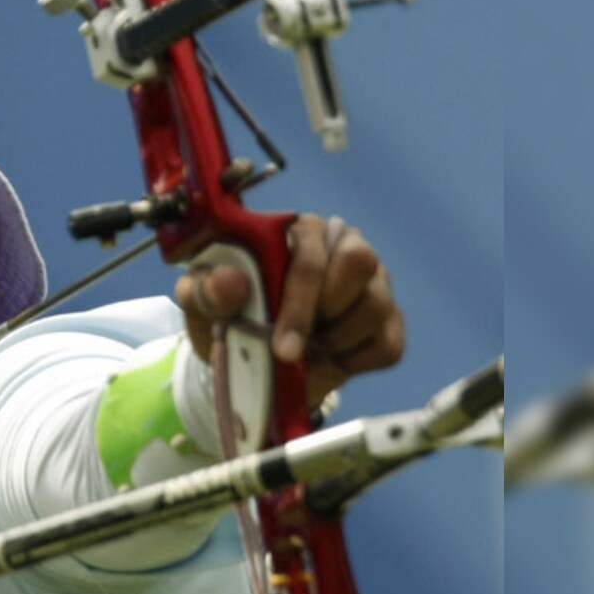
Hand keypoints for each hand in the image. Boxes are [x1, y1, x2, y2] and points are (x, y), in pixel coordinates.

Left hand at [175, 214, 404, 406]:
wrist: (254, 362)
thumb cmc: (230, 316)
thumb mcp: (204, 306)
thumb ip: (208, 290)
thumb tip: (230, 280)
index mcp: (297, 231)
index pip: (311, 249)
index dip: (299, 299)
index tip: (282, 346)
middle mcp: (342, 246)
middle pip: (359, 260)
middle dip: (324, 311)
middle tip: (292, 347)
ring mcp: (373, 282)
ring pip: (376, 305)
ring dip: (336, 339)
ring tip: (306, 346)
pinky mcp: (389, 321)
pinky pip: (388, 344)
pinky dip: (354, 361)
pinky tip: (328, 357)